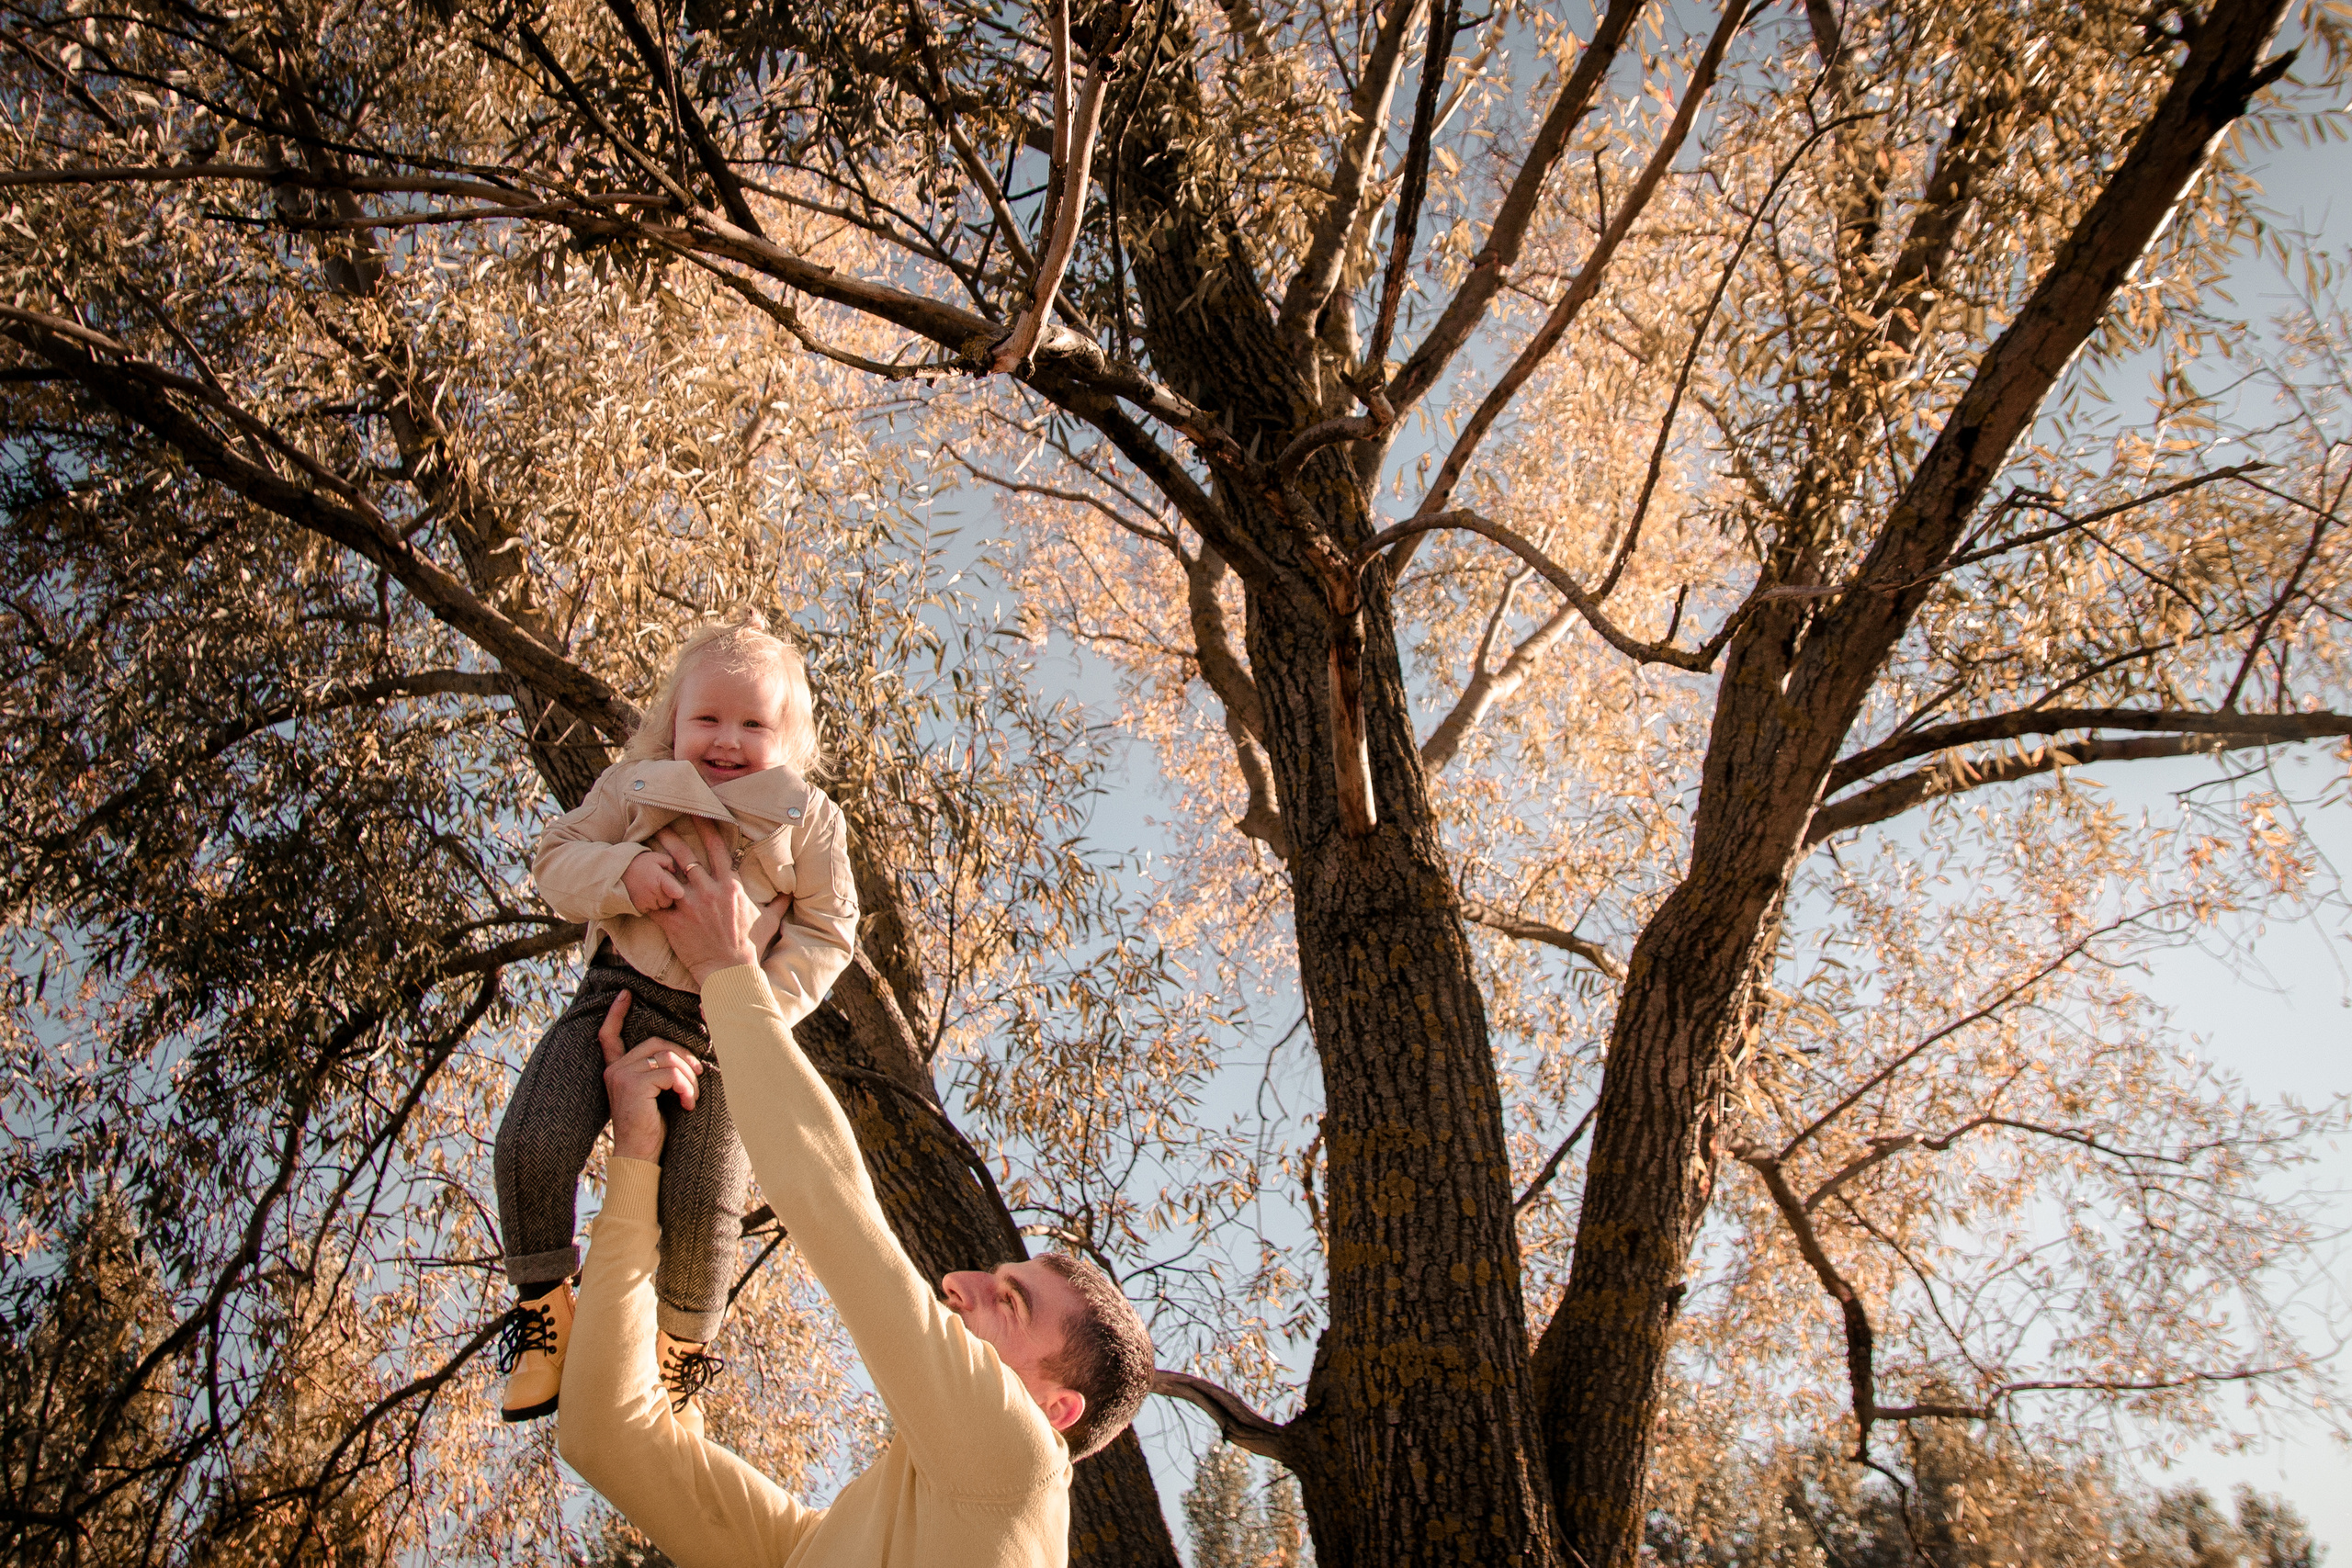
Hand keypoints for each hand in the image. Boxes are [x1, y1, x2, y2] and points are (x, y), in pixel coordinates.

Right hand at [598, 992, 700, 1160]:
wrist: (640, 1155)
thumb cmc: (652, 1127)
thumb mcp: (655, 1093)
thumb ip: (659, 1072)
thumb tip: (686, 1056)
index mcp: (617, 1070)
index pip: (608, 1036)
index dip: (616, 1013)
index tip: (625, 994)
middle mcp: (615, 1069)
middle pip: (657, 1044)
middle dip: (684, 1057)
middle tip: (697, 1074)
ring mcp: (621, 1075)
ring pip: (667, 1058)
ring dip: (688, 1077)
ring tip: (691, 1096)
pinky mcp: (633, 1085)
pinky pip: (670, 1073)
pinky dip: (686, 1087)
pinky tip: (688, 1103)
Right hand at [622, 849, 684, 913]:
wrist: (616, 873)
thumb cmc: (638, 863)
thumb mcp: (654, 857)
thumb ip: (668, 861)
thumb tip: (676, 871)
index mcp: (659, 879)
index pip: (672, 889)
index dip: (676, 891)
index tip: (679, 893)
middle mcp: (653, 892)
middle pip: (669, 901)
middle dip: (666, 895)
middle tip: (658, 886)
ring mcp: (645, 902)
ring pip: (660, 907)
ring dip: (658, 901)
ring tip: (649, 889)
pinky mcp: (639, 908)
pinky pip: (650, 910)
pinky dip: (649, 905)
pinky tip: (644, 895)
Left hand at [647, 818, 764, 985]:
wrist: (731, 973)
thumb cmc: (750, 947)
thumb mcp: (768, 922)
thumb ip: (778, 904)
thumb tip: (790, 895)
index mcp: (730, 887)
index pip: (718, 849)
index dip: (707, 829)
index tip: (699, 813)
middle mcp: (709, 892)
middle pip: (686, 856)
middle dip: (672, 837)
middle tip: (660, 823)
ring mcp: (689, 906)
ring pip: (667, 875)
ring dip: (655, 859)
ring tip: (643, 847)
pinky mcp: (674, 923)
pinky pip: (654, 904)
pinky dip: (644, 894)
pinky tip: (634, 885)